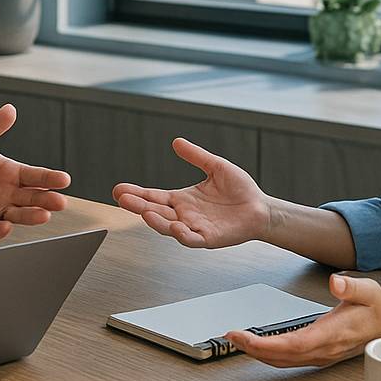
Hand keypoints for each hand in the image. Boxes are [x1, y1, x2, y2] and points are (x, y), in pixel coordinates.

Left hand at [0, 104, 70, 238]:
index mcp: (12, 174)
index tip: (64, 179)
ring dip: (31, 216)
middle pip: (34, 197)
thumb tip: (9, 109)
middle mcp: (10, 194)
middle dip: (48, 200)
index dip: (50, 178)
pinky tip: (5, 226)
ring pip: (20, 215)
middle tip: (59, 202)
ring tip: (43, 215)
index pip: (35, 175)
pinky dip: (1, 229)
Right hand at [112, 137, 270, 248]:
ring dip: (156, 221)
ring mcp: (195, 227)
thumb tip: (176, 142)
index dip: (137, 193)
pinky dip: (183, 235)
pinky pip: (192, 239)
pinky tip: (176, 227)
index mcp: (182, 199)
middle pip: (155, 211)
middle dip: (138, 206)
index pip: (154, 196)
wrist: (261, 208)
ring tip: (144, 213)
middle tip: (122, 199)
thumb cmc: (240, 190)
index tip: (119, 189)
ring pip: (169, 227)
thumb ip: (196, 156)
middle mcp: (184, 214)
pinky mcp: (209, 238)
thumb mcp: (216, 167)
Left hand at [226, 274, 380, 367]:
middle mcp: (324, 349)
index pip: (293, 344)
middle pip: (282, 356)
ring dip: (259, 353)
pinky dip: (270, 355)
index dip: (266, 344)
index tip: (244, 337)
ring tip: (237, 341)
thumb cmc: (377, 308)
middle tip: (229, 336)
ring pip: (284, 361)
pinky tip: (258, 347)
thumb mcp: (368, 289)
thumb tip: (336, 283)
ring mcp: (321, 355)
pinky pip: (290, 360)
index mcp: (332, 333)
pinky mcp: (319, 355)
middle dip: (253, 348)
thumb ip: (351, 287)